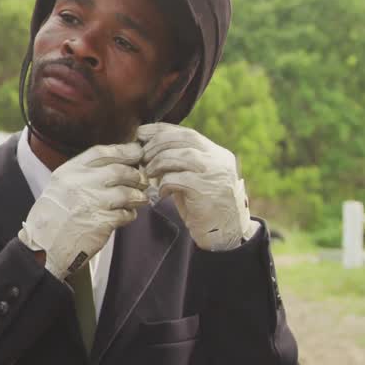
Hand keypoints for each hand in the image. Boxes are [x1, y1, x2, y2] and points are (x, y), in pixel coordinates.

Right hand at [18, 142, 148, 278]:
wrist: (44, 246)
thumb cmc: (52, 217)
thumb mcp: (59, 186)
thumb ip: (83, 174)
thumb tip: (116, 165)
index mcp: (68, 172)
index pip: (101, 152)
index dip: (123, 150)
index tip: (136, 151)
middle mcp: (80, 183)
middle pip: (119, 171)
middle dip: (136, 175)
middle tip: (142, 179)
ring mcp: (92, 203)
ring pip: (127, 192)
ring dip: (138, 195)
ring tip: (140, 198)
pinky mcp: (102, 222)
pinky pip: (126, 214)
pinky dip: (130, 214)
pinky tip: (127, 215)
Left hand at [137, 123, 258, 250]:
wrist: (224, 233)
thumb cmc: (202, 205)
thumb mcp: (193, 177)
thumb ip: (180, 161)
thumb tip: (148, 145)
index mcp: (216, 153)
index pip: (186, 133)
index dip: (161, 130)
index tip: (141, 132)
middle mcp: (218, 159)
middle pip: (182, 140)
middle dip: (156, 145)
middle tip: (142, 157)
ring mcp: (214, 174)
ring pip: (179, 156)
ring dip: (157, 163)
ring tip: (149, 173)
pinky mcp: (206, 190)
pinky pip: (176, 179)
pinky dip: (163, 184)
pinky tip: (161, 193)